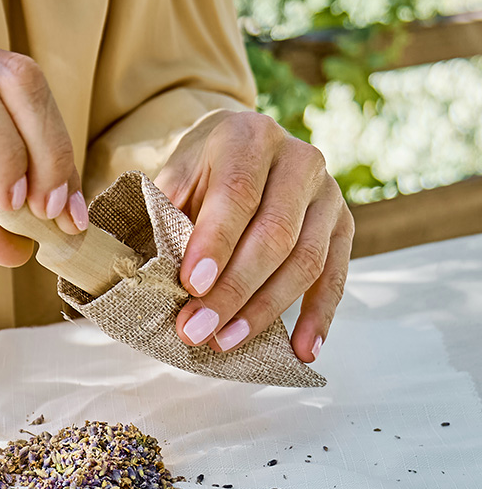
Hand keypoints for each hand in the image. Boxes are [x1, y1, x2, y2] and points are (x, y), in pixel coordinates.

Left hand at [155, 110, 353, 362]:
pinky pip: (336, 276)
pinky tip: (300, 350)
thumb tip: (144, 280)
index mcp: (248, 138)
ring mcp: (328, 193)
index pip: (237, 194)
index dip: (215, 244)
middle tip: (198, 330)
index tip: (191, 287)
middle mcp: (299, 159)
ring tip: (227, 342)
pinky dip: (318, 317)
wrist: (238, 151)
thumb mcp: (174, 181)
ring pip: (306, 260)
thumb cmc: (198, 174)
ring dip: (265, 310)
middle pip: (274, 234)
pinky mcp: (342, 225)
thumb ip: (163, 219)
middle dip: (234, 290)